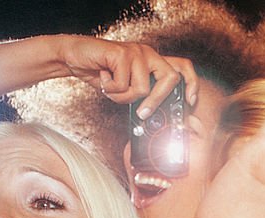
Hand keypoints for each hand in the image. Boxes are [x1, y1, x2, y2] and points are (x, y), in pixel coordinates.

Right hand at [56, 35, 197, 113]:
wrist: (72, 57)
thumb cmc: (100, 73)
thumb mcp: (127, 88)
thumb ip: (143, 96)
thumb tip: (156, 118)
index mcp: (153, 62)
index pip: (183, 68)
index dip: (191, 84)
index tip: (190, 101)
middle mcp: (148, 54)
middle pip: (171, 79)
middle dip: (157, 101)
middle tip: (142, 113)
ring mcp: (136, 52)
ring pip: (143, 88)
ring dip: (123, 96)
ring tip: (110, 87)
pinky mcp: (122, 53)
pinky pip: (123, 84)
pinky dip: (110, 89)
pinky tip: (102, 77)